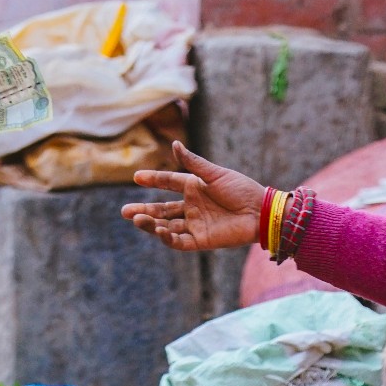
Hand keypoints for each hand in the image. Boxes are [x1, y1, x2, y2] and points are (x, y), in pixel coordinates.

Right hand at [122, 142, 268, 251]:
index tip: (136, 178)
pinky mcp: (201, 239)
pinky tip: (158, 230)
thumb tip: (173, 145)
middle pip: (161, 209)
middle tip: (125, 212)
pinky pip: (179, 241)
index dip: (152, 180)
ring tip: (136, 219)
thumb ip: (193, 163)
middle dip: (143, 211)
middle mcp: (191, 206)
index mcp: (194, 187)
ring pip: (166, 225)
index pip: (167, 183)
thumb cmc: (241, 189)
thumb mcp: (215, 174)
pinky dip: (167, 237)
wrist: (260, 212)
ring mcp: (195, 224)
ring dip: (151, 224)